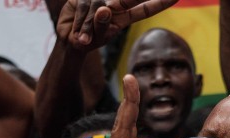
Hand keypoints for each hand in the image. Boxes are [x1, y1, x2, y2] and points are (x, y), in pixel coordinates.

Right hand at [56, 0, 177, 49]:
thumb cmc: (90, 40)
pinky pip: (83, 9)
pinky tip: (80, 37)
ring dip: (90, 27)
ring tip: (85, 41)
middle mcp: (113, 4)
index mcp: (124, 16)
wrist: (70, 41)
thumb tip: (103, 9)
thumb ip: (102, 26)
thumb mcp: (99, 38)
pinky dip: (81, 24)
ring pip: (99, 8)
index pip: (145, 9)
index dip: (160, 3)